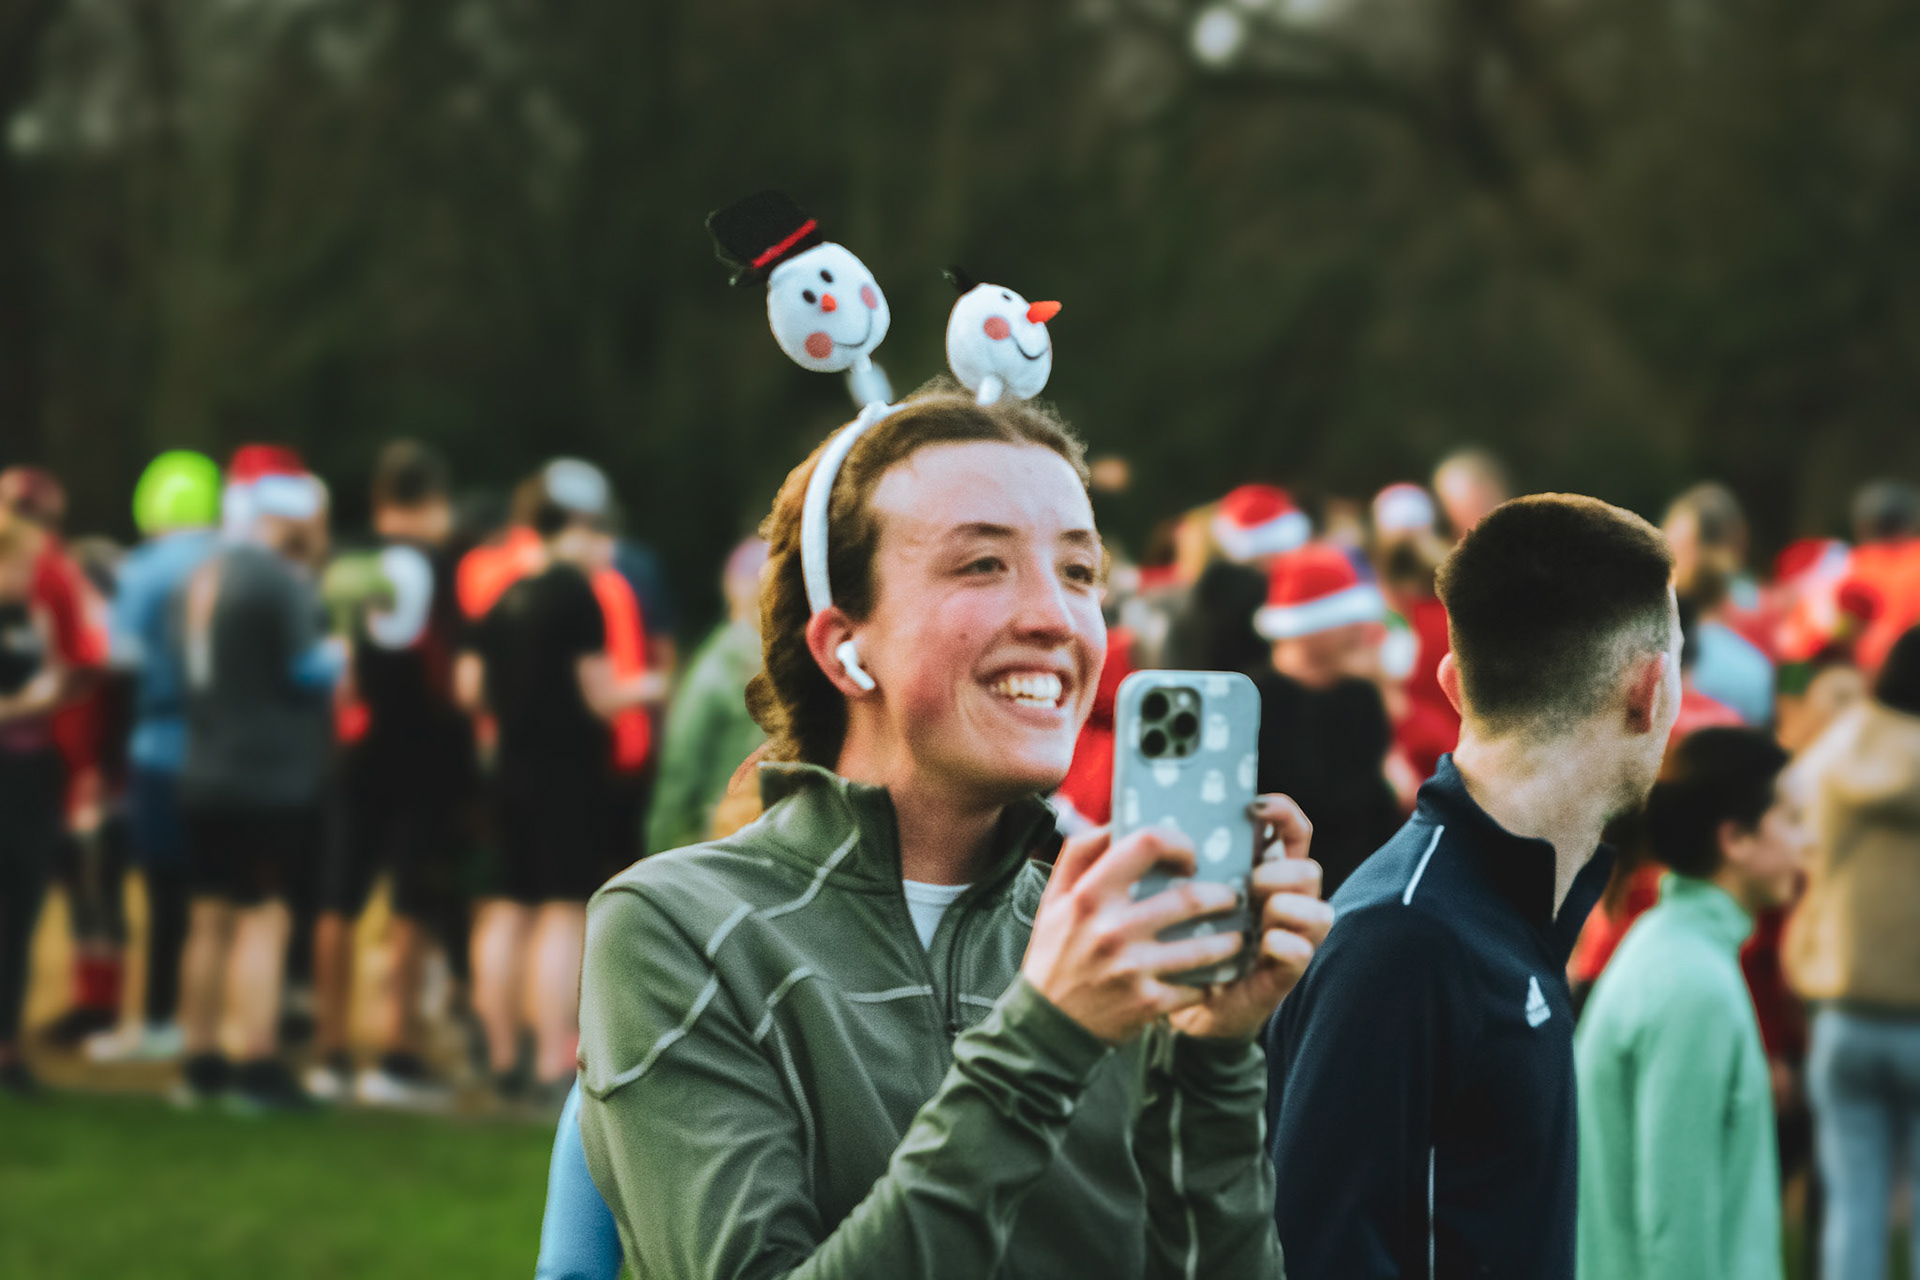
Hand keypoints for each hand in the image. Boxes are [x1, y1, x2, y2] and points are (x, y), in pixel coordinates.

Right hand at [1023, 826, 1249, 1044]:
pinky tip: (1218, 975)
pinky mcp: (1148, 1004)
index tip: (1191, 859)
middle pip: (1190, 898)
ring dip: (1230, 939)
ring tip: (1236, 936)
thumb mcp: (1054, 899)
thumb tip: (1116, 821)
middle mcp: (1112, 929)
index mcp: (1089, 896)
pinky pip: (1197, 987)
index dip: (1179, 843)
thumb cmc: (1055, 954)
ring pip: (1206, 947)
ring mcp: (1133, 969)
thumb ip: (1080, 854)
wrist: (1047, 1026)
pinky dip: (1212, 981)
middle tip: (1229, 898)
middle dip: (1222, 896)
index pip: (1146, 843)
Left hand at [1167, 794, 1332, 1042]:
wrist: (1179, 1000)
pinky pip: (1301, 950)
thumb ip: (1172, 859)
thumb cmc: (1178, 937)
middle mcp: (1285, 901)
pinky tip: (1259, 946)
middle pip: (1308, 869)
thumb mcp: (1174, 892)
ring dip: (1285, 907)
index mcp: (1263, 872)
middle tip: (1248, 883)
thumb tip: (1139, 822)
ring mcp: (1290, 937)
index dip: (1283, 813)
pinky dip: (1282, 944)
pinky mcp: (1286, 972)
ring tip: (1256, 917)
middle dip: (1279, 873)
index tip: (1253, 805)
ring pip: (1318, 910)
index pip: (1291, 831)